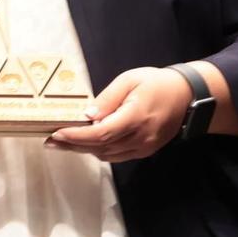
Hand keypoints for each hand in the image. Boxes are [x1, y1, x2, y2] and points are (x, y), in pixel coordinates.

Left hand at [45, 66, 190, 162]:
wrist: (187, 96)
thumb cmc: (157, 83)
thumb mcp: (129, 81)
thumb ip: (107, 99)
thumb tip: (87, 116)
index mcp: (135, 118)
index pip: (100, 134)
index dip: (76, 137)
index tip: (57, 134)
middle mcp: (139, 138)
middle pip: (99, 148)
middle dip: (72, 145)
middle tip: (50, 141)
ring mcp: (143, 148)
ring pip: (106, 155)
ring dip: (83, 150)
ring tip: (62, 142)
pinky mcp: (144, 151)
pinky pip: (116, 156)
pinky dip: (99, 150)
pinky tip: (85, 143)